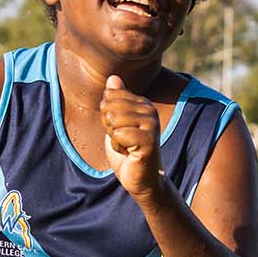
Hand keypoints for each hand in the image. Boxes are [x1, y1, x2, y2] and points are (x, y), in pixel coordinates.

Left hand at [100, 75, 163, 198]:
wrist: (140, 178)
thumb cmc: (127, 151)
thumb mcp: (116, 123)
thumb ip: (115, 101)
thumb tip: (113, 78)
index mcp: (143, 103)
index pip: (109, 95)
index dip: (106, 115)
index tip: (119, 130)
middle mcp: (150, 110)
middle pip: (110, 106)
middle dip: (108, 126)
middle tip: (122, 140)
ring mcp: (151, 125)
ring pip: (114, 119)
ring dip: (113, 138)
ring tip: (126, 146)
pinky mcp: (149, 140)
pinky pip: (119, 134)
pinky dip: (117, 147)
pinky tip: (128, 153)